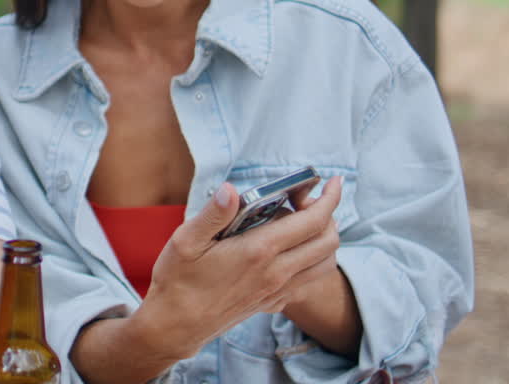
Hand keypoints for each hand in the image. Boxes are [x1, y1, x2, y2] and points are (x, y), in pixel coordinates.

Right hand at [131, 176, 343, 360]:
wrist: (175, 326)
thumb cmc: (178, 280)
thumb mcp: (186, 240)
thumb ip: (213, 214)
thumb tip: (231, 189)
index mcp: (258, 252)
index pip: (312, 221)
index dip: (329, 197)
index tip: (333, 181)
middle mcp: (276, 273)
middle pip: (328, 240)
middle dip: (328, 213)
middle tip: (304, 198)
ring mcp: (277, 290)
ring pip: (326, 263)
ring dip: (324, 238)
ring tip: (303, 221)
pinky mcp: (273, 302)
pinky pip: (309, 280)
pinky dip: (313, 259)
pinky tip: (290, 248)